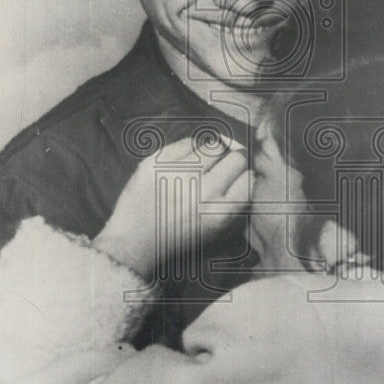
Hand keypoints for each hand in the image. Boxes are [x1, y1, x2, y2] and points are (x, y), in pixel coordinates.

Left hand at [95, 135, 250, 277]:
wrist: (134, 242)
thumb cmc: (178, 237)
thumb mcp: (215, 231)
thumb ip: (235, 203)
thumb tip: (248, 168)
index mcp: (219, 213)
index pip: (250, 179)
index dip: (246, 176)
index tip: (239, 179)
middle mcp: (202, 192)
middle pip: (237, 158)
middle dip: (235, 162)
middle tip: (224, 169)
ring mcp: (178, 173)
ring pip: (215, 145)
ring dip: (215, 154)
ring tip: (204, 165)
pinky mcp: (157, 161)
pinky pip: (189, 142)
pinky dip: (192, 150)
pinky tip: (186, 162)